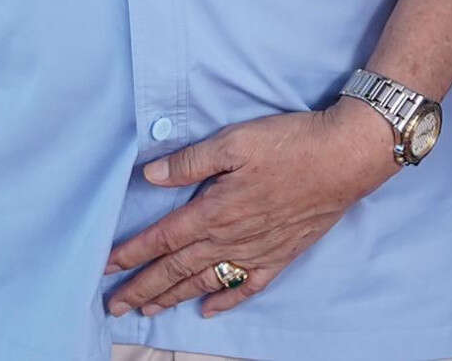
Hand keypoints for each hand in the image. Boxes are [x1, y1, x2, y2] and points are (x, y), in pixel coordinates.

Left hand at [105, 99, 395, 317]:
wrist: (346, 158)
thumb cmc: (292, 143)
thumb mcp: (236, 140)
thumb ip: (191, 161)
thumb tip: (150, 176)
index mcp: (214, 210)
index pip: (162, 239)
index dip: (131, 254)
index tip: (105, 268)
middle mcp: (230, 238)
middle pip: (176, 269)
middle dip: (141, 289)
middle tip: (114, 307)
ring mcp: (256, 251)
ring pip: (205, 282)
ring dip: (173, 297)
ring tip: (148, 311)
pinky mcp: (281, 255)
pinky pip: (247, 286)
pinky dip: (225, 300)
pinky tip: (209, 309)